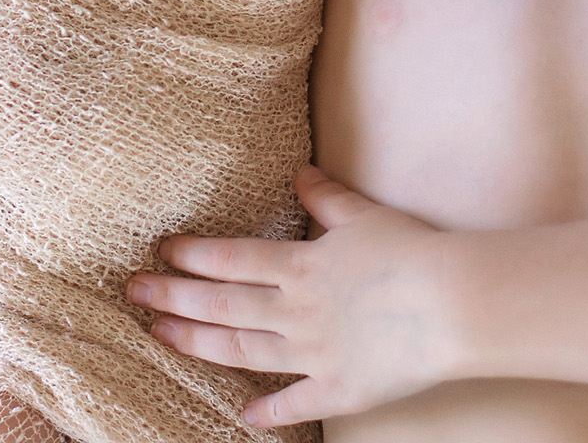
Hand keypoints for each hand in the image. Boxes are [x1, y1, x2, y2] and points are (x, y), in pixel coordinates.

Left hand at [125, 166, 458, 427]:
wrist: (453, 302)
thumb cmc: (412, 251)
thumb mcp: (364, 214)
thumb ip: (327, 198)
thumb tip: (299, 174)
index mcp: (301, 265)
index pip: (232, 259)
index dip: (192, 255)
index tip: (159, 251)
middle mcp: (296, 310)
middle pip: (222, 304)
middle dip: (173, 297)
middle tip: (134, 293)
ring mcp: (313, 354)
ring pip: (242, 350)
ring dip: (196, 344)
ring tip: (160, 338)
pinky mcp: (338, 388)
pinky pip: (295, 404)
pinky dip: (268, 411)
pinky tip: (242, 414)